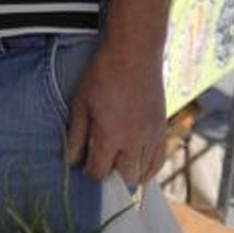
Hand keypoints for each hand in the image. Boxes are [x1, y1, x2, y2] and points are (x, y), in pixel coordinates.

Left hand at [64, 40, 167, 185]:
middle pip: (125, 177)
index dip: (89, 173)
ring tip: (118, 170)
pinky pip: (160, 160)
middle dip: (111, 177)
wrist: (134, 55)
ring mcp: (152, 137)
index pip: (100, 170)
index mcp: (111, 136)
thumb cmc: (102, 75)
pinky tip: (139, 168)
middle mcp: (135, 142)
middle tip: (101, 168)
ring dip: (131, 175)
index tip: (83, 167)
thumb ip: (77, 134)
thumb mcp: (81, 102)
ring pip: (145, 172)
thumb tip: (71, 159)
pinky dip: (149, 168)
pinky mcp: (162, 129)